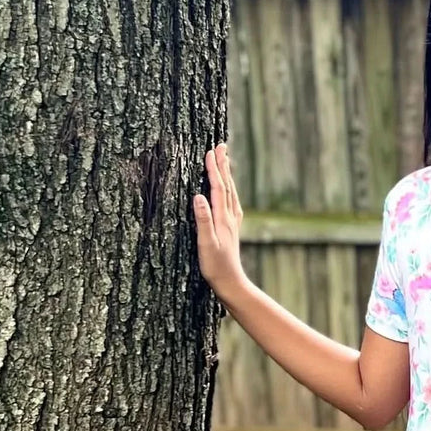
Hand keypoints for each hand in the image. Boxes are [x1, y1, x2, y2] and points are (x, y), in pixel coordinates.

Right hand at [193, 143, 245, 298]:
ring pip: (231, 193)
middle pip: (227, 186)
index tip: (210, 151)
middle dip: (222, 166)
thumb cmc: (215, 267)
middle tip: (221, 146)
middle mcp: (230, 218)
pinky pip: (232, 203)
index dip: (213, 170)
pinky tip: (229, 192)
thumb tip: (198, 196)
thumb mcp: (205, 244)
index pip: (218, 188)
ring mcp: (233, 224)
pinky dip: (229, 191)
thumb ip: (203, 220)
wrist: (231, 284)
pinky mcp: (232, 230)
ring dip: (227, 176)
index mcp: (222, 219)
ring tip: (224, 161)